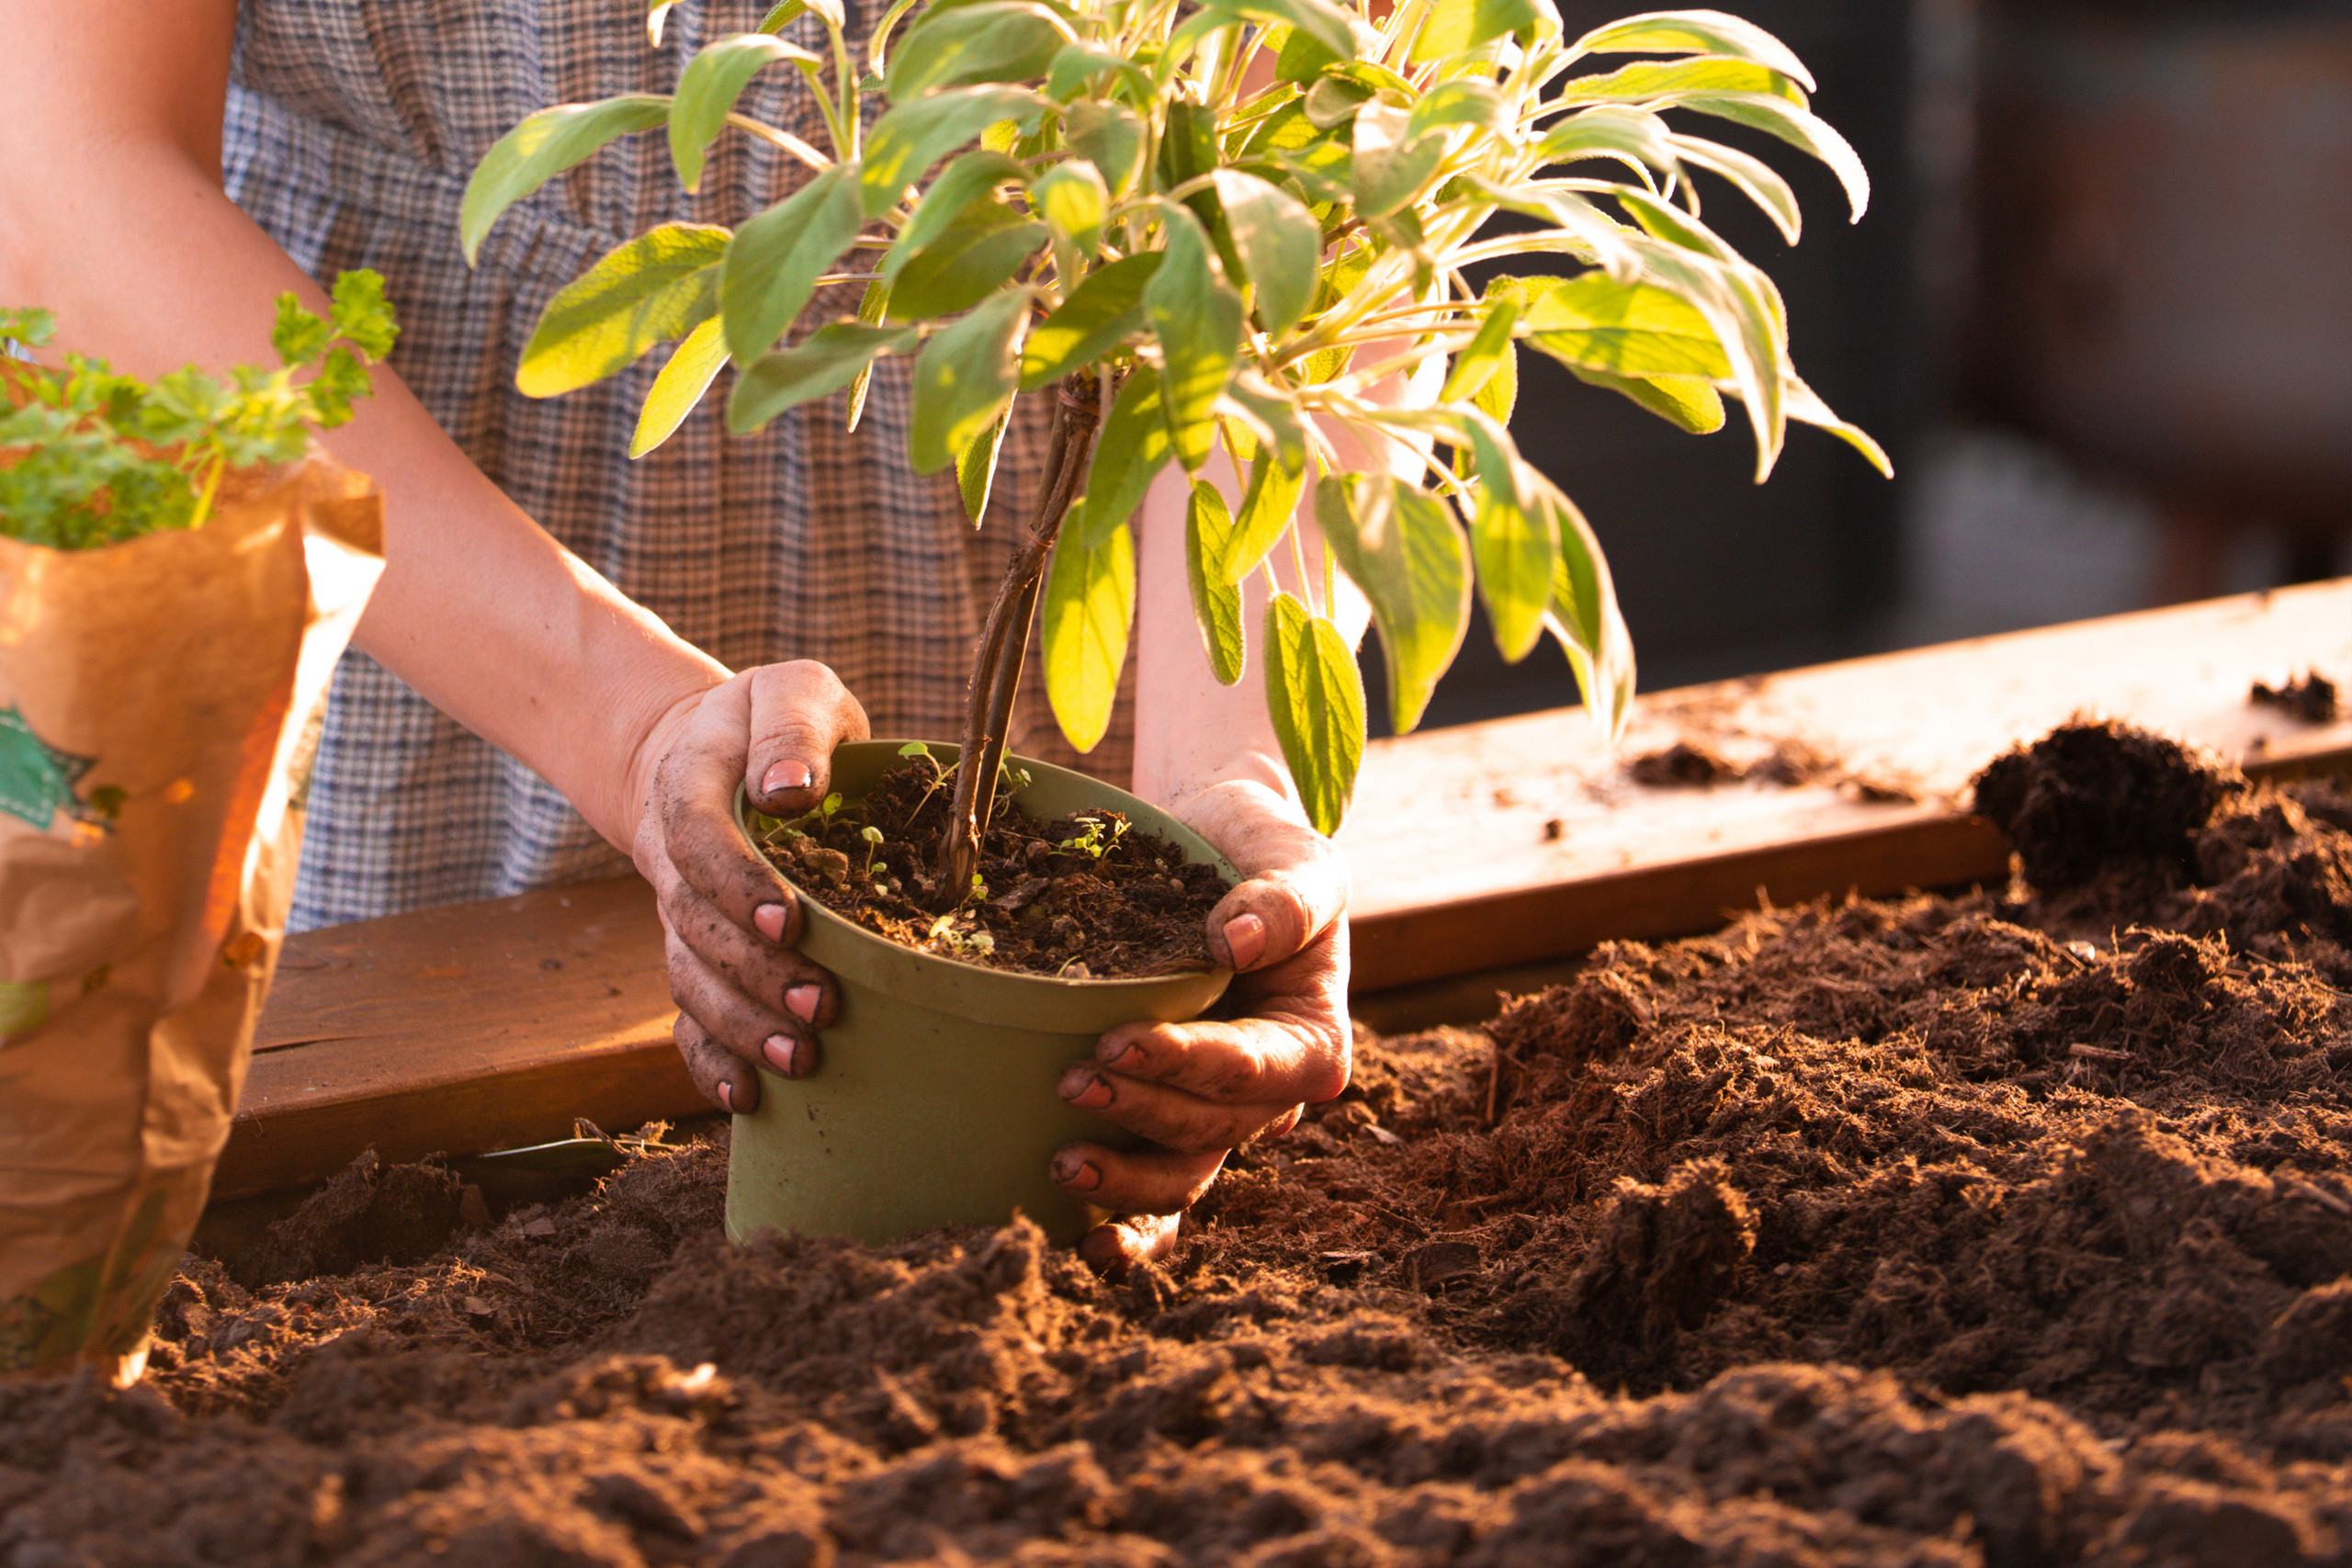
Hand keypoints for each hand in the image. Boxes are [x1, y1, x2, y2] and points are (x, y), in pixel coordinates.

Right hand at [630, 661, 868, 1112]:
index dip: (734, 882)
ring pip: (689, 980)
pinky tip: (748, 1097)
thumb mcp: (792, 690)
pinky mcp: (696, 952)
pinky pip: (686, 1015)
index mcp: (689, 783)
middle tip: (821, 1004)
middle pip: (694, 926)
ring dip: (738, 1026)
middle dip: (755, 972)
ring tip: (801, 1057)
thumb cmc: (770, 722)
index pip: (696, 836)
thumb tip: (792, 789)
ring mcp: (679, 912)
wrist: (712, 751)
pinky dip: (708, 1060)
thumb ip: (793, 729)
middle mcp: (673, 857)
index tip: (787, 917)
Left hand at [1047, 778, 1351, 1271]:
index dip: (1189, 1063)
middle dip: (1142, 1115)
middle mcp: (1268, 1094)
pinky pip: (1159, 1191)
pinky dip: (1129, 1225)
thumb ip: (1285, 901)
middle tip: (1071, 1083)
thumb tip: (1235, 939)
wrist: (1216, 847)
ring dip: (1127, 1183)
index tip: (1119, 1040)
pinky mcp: (1170, 1117)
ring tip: (1062, 1167)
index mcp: (1310, 1040)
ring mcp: (1217, 1114)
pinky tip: (1087, 1245)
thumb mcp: (1297, 859)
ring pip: (1184, 1176)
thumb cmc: (1261, 851)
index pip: (1253, 1067)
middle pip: (1212, 1129)